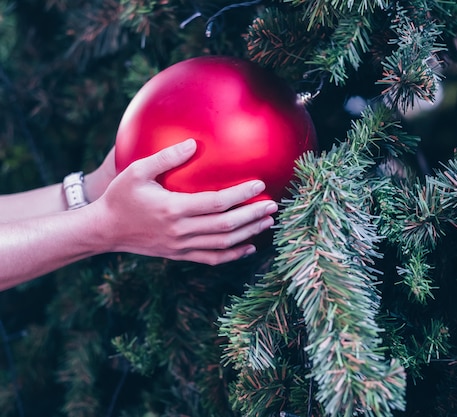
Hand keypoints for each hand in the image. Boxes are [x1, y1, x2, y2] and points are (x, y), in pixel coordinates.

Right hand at [91, 139, 277, 264]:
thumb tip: (193, 143)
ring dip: (249, 234)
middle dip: (253, 216)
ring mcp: (181, 246)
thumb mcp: (137, 171)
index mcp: (172, 208)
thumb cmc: (120, 196)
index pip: (217, 203)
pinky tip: (249, 247)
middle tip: (273, 206)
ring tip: (267, 223)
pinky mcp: (180, 255)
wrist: (104, 230)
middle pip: (226, 225)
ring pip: (223, 244)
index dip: (241, 194)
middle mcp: (180, 231)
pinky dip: (233, 255)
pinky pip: (212, 258)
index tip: (260, 185)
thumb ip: (166, 157)